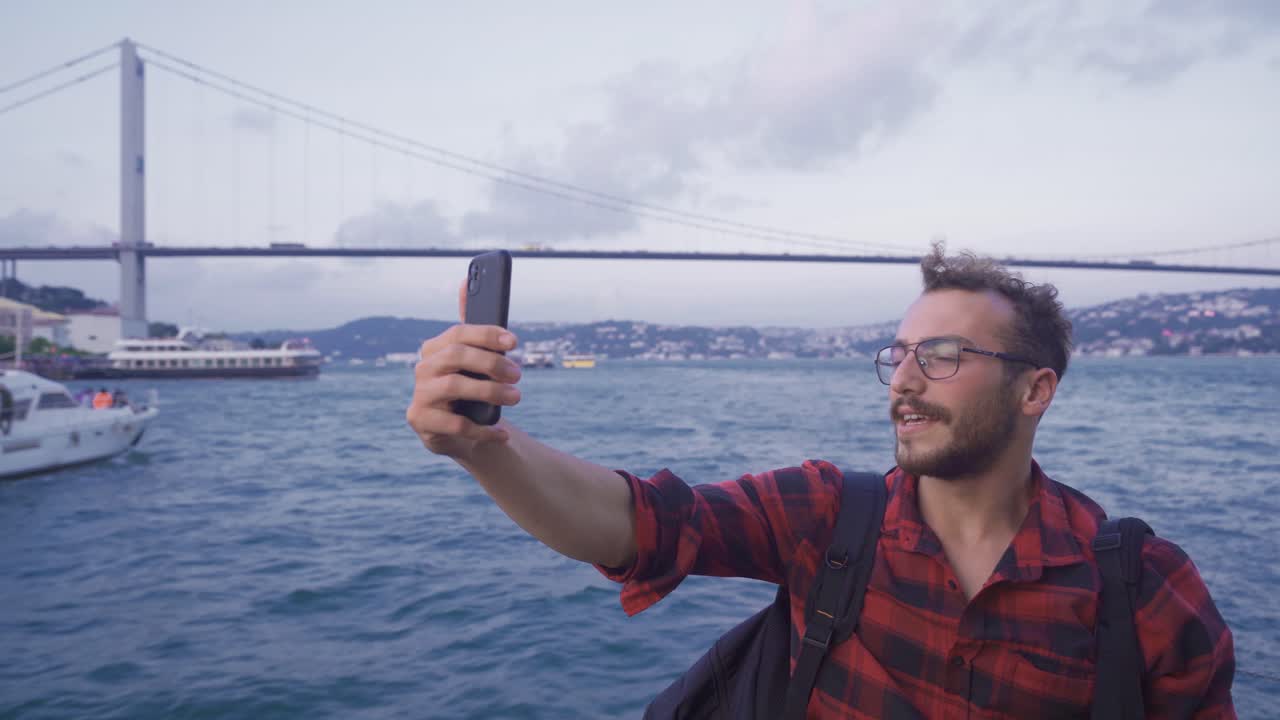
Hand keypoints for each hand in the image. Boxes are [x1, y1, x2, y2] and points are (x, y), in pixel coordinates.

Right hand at [406, 280, 521, 458]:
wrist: (457, 433)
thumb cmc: (470, 389)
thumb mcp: (474, 361)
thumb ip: (474, 328)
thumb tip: (465, 281)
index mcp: (436, 348)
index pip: (458, 332)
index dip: (487, 334)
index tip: (514, 340)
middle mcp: (423, 368)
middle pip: (457, 356)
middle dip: (492, 363)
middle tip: (518, 375)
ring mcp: (420, 394)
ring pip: (454, 386)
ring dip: (490, 391)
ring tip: (515, 397)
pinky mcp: (421, 420)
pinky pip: (455, 423)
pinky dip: (483, 429)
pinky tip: (502, 432)